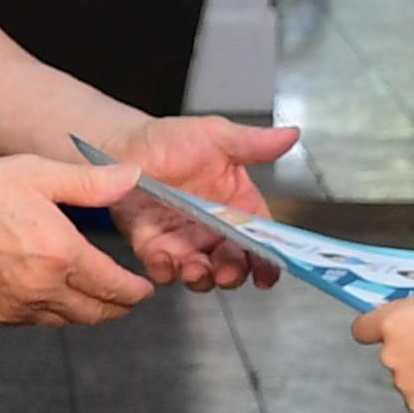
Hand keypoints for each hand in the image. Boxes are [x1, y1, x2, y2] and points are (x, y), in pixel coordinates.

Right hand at [0, 155, 154, 326]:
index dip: (136, 291)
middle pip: (98, 313)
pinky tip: (47, 292)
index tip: (143, 289)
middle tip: (126, 297)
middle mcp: (44, 288)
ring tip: (91, 294)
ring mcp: (19, 307)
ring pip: (68, 321)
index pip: (115, 287)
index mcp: (62, 255)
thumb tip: (131, 178)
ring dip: (86, 310)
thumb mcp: (39, 174)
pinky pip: (35, 322)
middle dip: (119, 307)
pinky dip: (50, 312)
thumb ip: (91, 183)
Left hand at [98, 114, 299, 290]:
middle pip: (236, 263)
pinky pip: (164, 269)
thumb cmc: (169, 139)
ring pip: (203, 273)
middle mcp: (215, 229)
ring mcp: (186, 241)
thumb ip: (253, 143)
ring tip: (195, 267)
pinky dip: (165, 270)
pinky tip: (163, 259)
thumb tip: (291, 135)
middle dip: (234, 272)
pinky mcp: (154, 248)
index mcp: (238, 205)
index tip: (269, 271)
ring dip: (202, 277)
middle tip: (228, 271)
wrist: (121, 144)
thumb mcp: (215, 136)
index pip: (262, 238)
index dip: (269, 258)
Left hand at [353, 296, 413, 412]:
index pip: (362, 329)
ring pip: (407, 377)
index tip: (379, 334)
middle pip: (390, 354)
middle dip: (410, 352)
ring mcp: (402, 383)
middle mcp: (390, 354)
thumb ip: (411, 314)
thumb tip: (396, 324)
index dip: (373, 331)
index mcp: (394, 322)